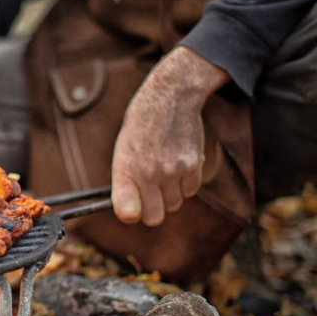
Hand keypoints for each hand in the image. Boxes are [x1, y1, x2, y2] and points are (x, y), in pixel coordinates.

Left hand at [110, 46, 229, 225]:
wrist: (170, 98)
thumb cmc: (142, 126)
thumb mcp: (123, 150)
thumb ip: (125, 181)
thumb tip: (130, 213)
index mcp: (126, 168)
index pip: (127, 213)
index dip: (132, 213)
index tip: (133, 206)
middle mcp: (149, 173)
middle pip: (155, 217)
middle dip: (153, 208)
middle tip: (151, 192)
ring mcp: (173, 170)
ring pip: (175, 204)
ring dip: (171, 194)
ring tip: (165, 171)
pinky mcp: (193, 166)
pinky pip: (190, 191)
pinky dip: (186, 184)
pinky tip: (179, 163)